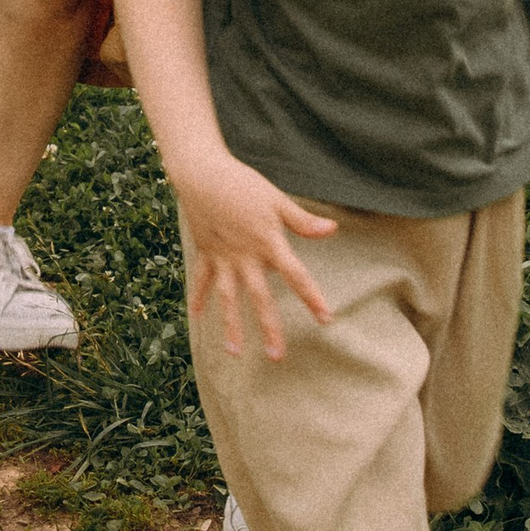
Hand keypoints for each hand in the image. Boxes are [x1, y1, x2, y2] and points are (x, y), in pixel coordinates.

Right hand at [170, 151, 337, 360]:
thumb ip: (303, 221)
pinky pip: (202, 279)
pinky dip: (199, 296)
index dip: (312, 298)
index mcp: (268, 244)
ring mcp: (222, 258)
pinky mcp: (205, 252)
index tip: (325, 319)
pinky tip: (197, 317)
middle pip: (259, 298)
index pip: (296, 276)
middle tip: (276, 356)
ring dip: (230, 325)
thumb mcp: (276, 200)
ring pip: (227, 298)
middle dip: (268, 327)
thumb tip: (332, 229)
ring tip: (233, 352)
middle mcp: (245, 257)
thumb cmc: (243, 184)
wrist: (202, 173)